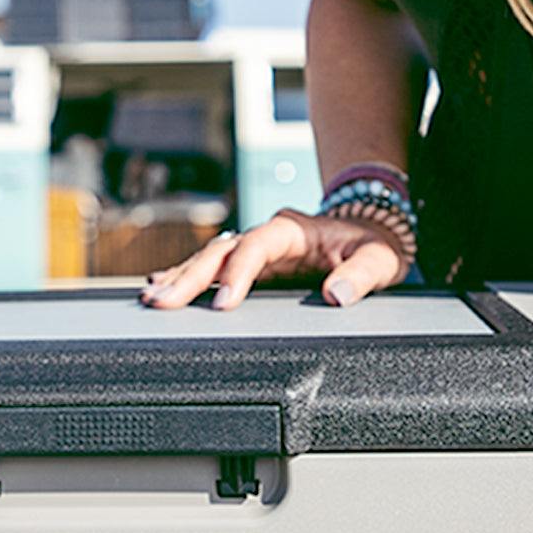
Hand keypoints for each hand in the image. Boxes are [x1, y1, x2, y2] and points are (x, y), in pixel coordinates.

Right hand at [138, 211, 407, 310]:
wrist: (372, 228)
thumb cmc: (375, 245)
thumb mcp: (379, 259)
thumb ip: (360, 276)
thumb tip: (336, 294)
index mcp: (293, 229)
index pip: (256, 246)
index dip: (238, 273)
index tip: (223, 303)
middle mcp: (269, 234)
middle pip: (221, 250)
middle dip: (190, 276)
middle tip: (162, 302)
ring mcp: (258, 247)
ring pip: (211, 257)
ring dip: (181, 276)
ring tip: (153, 297)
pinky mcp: (254, 263)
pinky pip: (214, 266)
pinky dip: (188, 275)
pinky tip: (162, 284)